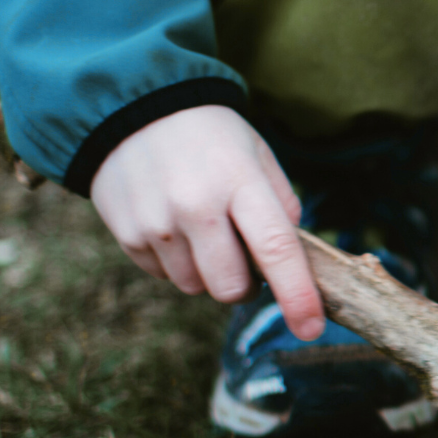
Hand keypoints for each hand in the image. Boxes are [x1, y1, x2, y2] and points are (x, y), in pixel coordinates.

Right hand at [90, 105, 325, 339]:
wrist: (128, 108)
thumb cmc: (209, 136)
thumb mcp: (256, 153)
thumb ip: (281, 204)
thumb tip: (293, 258)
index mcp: (240, 181)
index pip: (276, 249)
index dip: (297, 295)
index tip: (310, 329)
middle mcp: (196, 206)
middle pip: (232, 287)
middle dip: (246, 285)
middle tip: (243, 254)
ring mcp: (157, 223)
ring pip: (197, 287)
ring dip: (208, 272)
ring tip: (202, 228)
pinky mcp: (127, 234)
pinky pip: (164, 276)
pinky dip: (176, 262)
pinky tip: (173, 223)